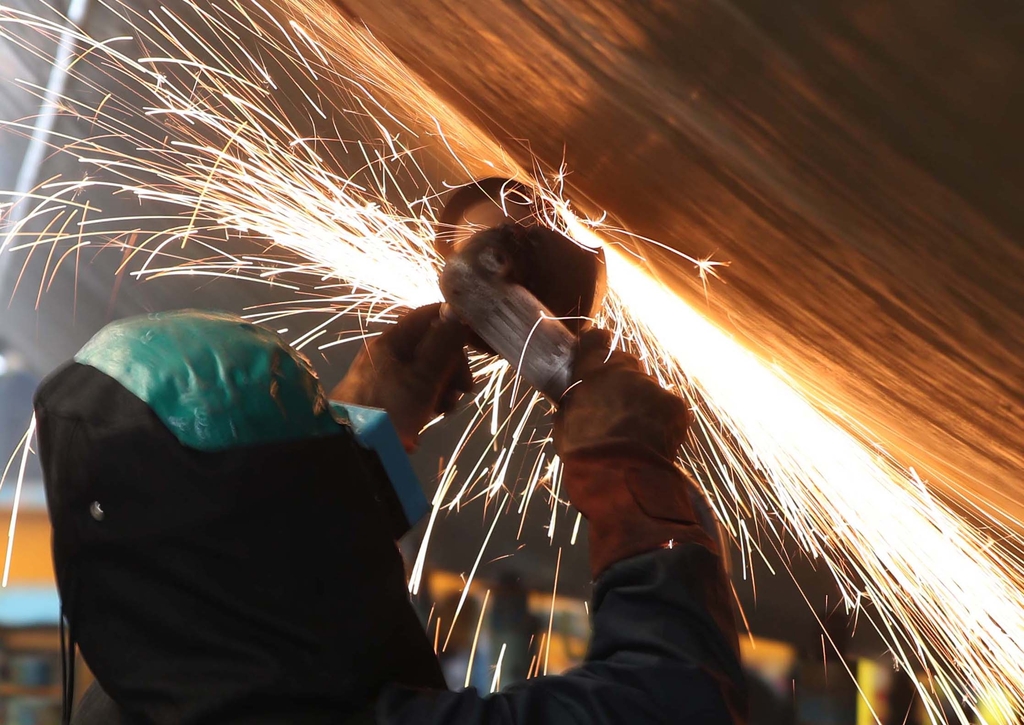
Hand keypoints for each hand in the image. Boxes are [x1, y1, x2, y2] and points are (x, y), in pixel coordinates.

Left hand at [331, 304, 472, 451]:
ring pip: (424, 369)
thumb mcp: (423, 378)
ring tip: (447, 409)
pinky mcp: (381, 397)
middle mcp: (386, 353)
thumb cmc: (389, 411)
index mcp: (393, 341)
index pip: (431, 316)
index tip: (483, 346)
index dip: (459, 325)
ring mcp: (382, 375)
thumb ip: (442, 344)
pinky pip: (413, 388)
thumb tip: (456, 310)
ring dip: (443, 385)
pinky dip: (428, 398)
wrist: (352, 450)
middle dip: (453, 365)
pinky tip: (432, 414)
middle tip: (464, 389)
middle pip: (430, 345)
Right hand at [554, 329, 690, 465]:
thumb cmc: (585, 453)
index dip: (597, 342)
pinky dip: (664, 418)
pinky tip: (654, 438)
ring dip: (643, 402)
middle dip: (622, 379)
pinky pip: (669, 405)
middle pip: (625, 363)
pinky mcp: (673, 403)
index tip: (600, 343)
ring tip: (636, 430)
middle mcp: (622, 371)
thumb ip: (572, 403)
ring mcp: (651, 385)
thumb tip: (575, 402)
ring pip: (648, 386)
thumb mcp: (564, 424)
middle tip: (617, 404)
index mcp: (590, 372)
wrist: (620, 473)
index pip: (594, 340)